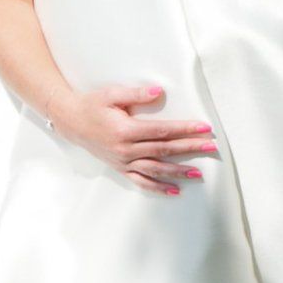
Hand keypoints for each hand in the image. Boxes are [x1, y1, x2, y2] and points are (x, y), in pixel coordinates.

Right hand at [49, 84, 217, 195]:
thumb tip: (159, 91)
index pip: (163, 131)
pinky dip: (158, 187)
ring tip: (199, 173)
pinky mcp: (120, 168)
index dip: (185, 129)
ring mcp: (123, 161)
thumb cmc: (92, 105)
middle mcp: (126, 149)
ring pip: (156, 169)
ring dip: (178, 172)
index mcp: (126, 131)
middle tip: (211, 147)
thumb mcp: (112, 94)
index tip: (204, 128)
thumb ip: (136, 94)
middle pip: (164, 150)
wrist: (71, 121)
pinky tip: (175, 190)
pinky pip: (141, 180)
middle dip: (190, 148)